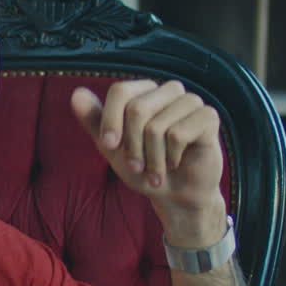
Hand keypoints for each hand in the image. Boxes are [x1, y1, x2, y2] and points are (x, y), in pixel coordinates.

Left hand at [70, 80, 225, 244]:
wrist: (174, 195)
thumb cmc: (142, 167)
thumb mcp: (111, 147)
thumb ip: (94, 121)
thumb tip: (76, 94)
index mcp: (144, 92)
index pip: (120, 91)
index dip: (111, 121)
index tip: (110, 146)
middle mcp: (168, 91)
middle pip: (137, 108)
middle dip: (132, 146)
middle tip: (137, 166)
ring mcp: (191, 102)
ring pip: (157, 126)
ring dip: (152, 158)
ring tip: (157, 170)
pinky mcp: (208, 116)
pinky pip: (178, 134)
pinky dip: (171, 157)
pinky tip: (176, 163)